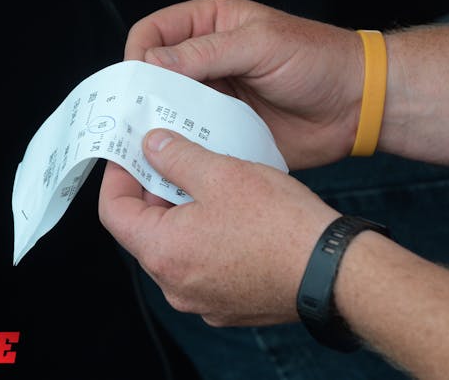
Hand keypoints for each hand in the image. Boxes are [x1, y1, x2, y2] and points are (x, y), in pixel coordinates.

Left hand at [99, 128, 338, 326]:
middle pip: (144, 231)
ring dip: (182, 213)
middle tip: (173, 156)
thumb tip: (151, 145)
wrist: (334, 271)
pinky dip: (205, 236)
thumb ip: (176, 156)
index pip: (114, 213)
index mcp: (163, 253)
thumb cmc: (281, 226)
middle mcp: (175, 285)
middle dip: (154, 190)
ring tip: (208, 179)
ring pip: (175, 248)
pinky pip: (202, 264)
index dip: (117, 176)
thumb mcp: (222, 173)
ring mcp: (202, 299)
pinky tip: (231, 212)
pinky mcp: (228, 303)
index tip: (130, 153)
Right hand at [126, 0, 362, 168]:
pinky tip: (178, 160)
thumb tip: (151, 63)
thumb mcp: (260, 44)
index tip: (136, 84)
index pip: (152, 33)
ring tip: (151, 147)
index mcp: (209, 24)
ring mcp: (214, 96)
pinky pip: (193, 138)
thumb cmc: (317, 59)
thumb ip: (205, 52)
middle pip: (153, 76)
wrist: (356, 104)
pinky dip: (183, 148)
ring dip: (160, 126)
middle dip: (142, 96)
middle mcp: (205, 60)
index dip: (138, 56)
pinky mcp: (225, 129)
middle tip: (136, 122)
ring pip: (168, 110)